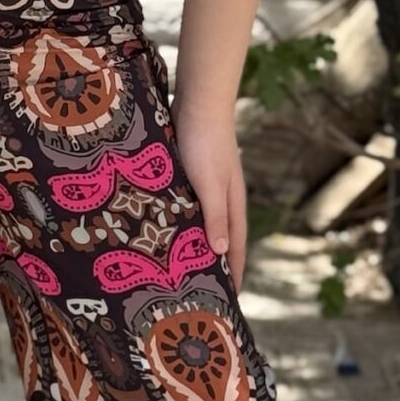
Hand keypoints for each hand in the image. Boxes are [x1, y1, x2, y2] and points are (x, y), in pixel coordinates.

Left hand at [174, 102, 247, 294]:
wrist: (199, 102)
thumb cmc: (206, 144)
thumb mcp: (210, 185)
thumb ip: (215, 217)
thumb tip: (220, 253)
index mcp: (232, 204)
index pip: (235, 247)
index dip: (232, 272)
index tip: (227, 298)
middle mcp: (223, 198)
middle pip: (220, 238)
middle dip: (212, 264)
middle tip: (198, 289)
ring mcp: (208, 185)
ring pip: (202, 222)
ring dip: (194, 243)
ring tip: (178, 266)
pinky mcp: (191, 174)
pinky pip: (187, 206)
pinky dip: (181, 222)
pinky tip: (165, 228)